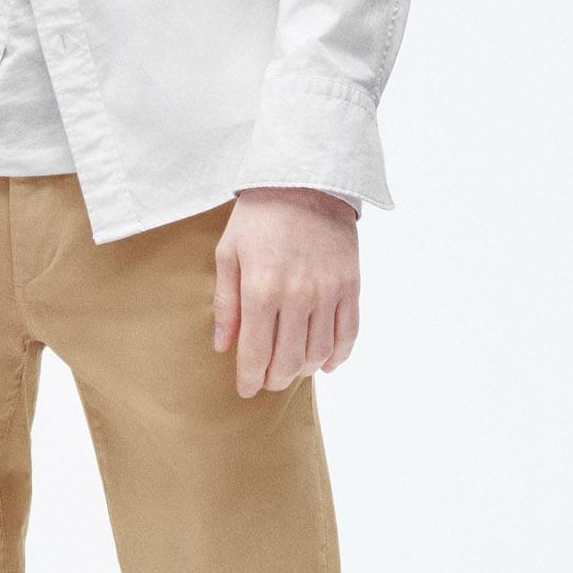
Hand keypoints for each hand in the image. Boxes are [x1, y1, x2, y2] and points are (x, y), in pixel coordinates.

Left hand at [212, 188, 358, 396]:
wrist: (305, 181)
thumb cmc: (260, 217)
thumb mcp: (228, 254)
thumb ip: (225, 303)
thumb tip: (222, 346)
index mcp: (261, 290)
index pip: (256, 352)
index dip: (250, 378)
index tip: (245, 390)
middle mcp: (297, 296)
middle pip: (289, 360)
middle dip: (275, 379)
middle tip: (266, 381)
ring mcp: (328, 292)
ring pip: (319, 353)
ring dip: (304, 371)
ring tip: (291, 369)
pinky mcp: (350, 285)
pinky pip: (348, 333)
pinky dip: (338, 356)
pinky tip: (325, 363)